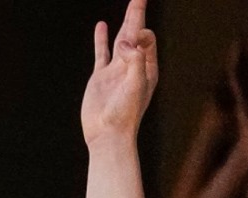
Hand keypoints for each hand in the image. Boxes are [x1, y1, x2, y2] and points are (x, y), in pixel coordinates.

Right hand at [82, 1, 159, 144]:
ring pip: (121, 40)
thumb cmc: (125, 113)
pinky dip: (102, 39)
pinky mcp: (101, 76)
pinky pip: (102, 52)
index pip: (146, 39)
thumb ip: (134, 60)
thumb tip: (125, 43)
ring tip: (131, 5)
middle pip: (136, 33)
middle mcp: (133, 66)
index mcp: (146, 67)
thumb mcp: (136, 84)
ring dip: (125, 23)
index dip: (139, 33)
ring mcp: (116, 70)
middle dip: (138, 14)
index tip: (130, 43)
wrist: (107, 134)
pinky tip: (101, 27)